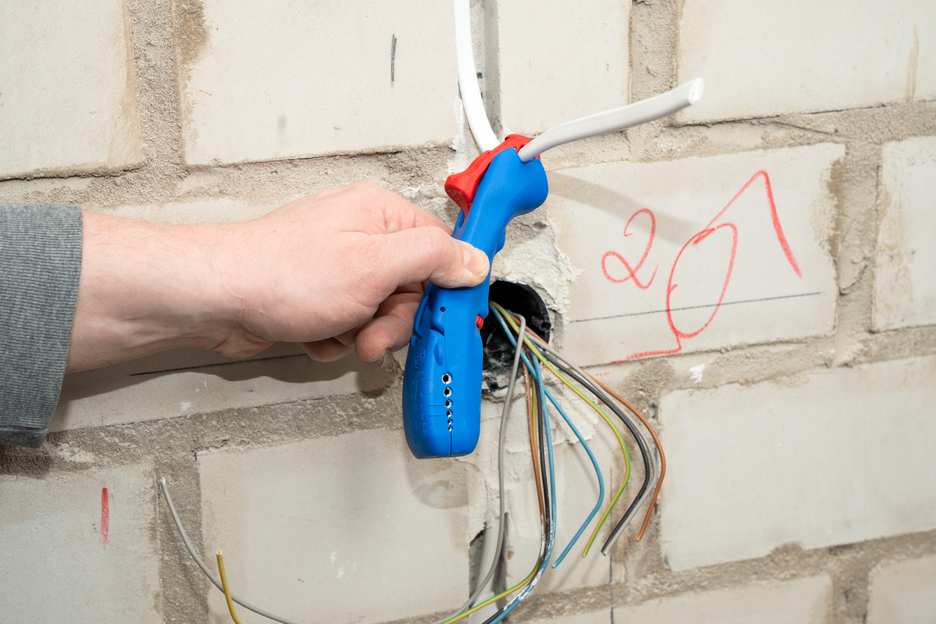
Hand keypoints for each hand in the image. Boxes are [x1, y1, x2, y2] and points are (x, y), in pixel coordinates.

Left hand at [66, 183, 488, 371]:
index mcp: (380, 214)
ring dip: (364, 332)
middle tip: (375, 333)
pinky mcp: (317, 293)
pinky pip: (349, 322)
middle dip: (394, 320)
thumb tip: (473, 258)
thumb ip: (432, 258)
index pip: (440, 248)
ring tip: (340, 333)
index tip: (448, 316)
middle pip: (410, 287)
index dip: (446, 286)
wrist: (216, 298)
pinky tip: (316, 332)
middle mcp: (360, 234)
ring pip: (380, 311)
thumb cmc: (281, 273)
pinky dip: (337, 336)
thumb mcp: (375, 265)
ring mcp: (337, 265)